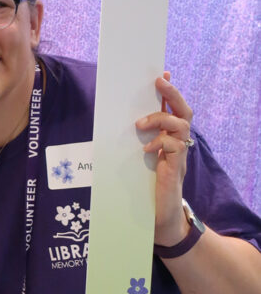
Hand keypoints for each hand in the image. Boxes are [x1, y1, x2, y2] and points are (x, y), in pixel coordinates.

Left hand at [136, 73, 193, 245]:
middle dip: (173, 93)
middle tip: (160, 81)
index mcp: (168, 138)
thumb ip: (133, 143)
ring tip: (140, 126)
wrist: (158, 219)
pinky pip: (175, 145)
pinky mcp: (176, 167)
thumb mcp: (136, 159)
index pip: (174, 109)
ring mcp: (178, 155)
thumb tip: (110, 123)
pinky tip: (146, 149)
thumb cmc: (145, 188)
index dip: (170, 91)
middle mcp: (178, 143)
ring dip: (160, 119)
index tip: (161, 74)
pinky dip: (160, 142)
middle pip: (184, 111)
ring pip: (181, 124)